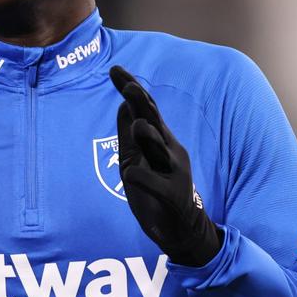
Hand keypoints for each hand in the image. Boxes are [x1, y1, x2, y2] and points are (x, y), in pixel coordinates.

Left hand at [111, 65, 222, 266]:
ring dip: (149, 136)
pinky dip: (140, 178)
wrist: (181, 227)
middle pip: (154, 120)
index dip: (131, 88)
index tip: (115, 69)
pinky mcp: (171, 195)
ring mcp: (173, 171)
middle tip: (128, 88)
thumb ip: (129, 135)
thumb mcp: (136, 160)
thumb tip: (122, 105)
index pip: (145, 108)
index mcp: (160, 139)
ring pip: (160, 148)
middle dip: (143, 104)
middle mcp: (169, 149)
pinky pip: (152, 182)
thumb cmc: (156, 189)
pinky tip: (130, 175)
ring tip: (139, 125)